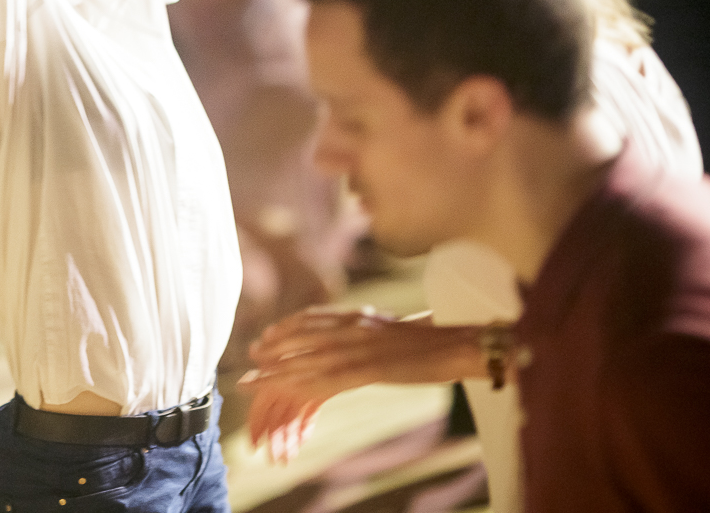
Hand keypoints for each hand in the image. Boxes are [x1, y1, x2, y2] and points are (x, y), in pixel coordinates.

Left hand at [238, 307, 483, 458]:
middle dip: (273, 349)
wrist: (458, 343)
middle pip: (302, 337)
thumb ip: (366, 331)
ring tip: (253, 378)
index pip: (311, 318)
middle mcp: (353, 327)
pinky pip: (330, 379)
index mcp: (359, 316)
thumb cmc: (432, 339)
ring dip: (278, 370)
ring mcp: (360, 347)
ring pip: (309, 359)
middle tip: (251, 357)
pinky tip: (289, 392)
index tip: (265, 335)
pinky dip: (305, 385)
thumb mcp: (390, 330)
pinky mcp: (371, 368)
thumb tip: (354, 335)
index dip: (285, 328)